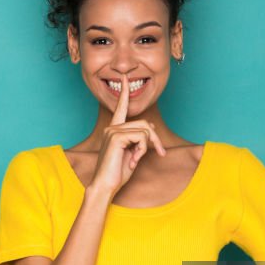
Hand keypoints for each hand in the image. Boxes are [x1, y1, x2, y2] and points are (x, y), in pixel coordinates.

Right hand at [88, 71, 166, 196]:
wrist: (105, 186)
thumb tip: (151, 127)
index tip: (125, 78)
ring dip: (148, 147)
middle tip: (159, 153)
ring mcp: (112, 131)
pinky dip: (142, 150)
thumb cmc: (117, 173)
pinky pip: (141, 137)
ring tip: (137, 160)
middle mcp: (111, 127)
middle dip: (155, 139)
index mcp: (114, 130)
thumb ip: (140, 139)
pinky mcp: (116, 137)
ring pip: (145, 130)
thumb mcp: (133, 153)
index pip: (121, 108)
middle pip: (145, 123)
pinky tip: (133, 161)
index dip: (125, 92)